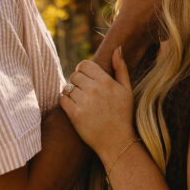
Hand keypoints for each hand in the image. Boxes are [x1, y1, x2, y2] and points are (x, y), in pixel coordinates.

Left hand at [59, 48, 134, 164]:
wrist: (117, 142)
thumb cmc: (123, 115)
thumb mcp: (126, 90)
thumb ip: (121, 67)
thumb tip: (118, 48)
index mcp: (106, 81)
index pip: (84, 64)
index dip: (83, 70)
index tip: (86, 79)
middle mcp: (94, 89)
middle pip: (75, 75)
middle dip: (77, 82)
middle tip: (85, 93)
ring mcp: (84, 102)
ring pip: (68, 87)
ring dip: (72, 93)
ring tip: (81, 101)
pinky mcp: (75, 115)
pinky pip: (62, 99)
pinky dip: (66, 102)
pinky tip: (75, 108)